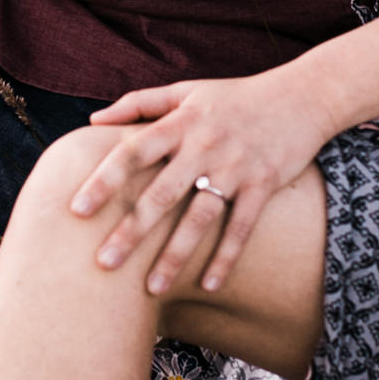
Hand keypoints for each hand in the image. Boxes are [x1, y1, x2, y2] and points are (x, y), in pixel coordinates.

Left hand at [72, 71, 331, 295]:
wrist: (301, 96)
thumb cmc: (235, 96)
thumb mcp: (186, 91)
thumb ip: (138, 104)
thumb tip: (92, 121)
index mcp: (180, 123)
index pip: (133, 151)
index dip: (103, 180)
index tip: (77, 210)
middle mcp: (204, 145)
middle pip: (161, 193)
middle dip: (132, 231)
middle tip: (103, 264)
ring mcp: (236, 167)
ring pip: (201, 218)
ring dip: (175, 255)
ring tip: (151, 289)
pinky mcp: (264, 185)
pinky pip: (242, 227)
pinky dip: (226, 257)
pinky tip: (209, 286)